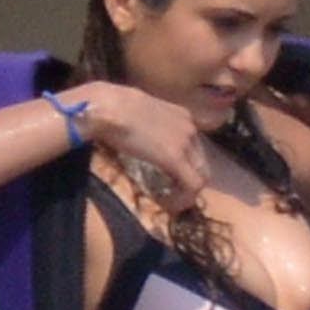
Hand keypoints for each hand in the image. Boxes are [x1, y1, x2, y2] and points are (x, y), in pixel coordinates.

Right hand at [77, 81, 209, 209]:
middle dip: (187, 181)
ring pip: (201, 175)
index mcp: (181, 116)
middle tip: (169, 195)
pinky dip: (183, 199)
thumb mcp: (137, 115)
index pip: (194, 147)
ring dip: (186, 192)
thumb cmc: (112, 107)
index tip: (168, 178)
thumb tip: (138, 140)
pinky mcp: (176, 158)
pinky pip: (193, 185)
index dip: (184, 166)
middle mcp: (189, 127)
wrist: (108, 106)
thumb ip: (146, 127)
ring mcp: (185, 142)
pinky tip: (167, 204)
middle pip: (200, 162)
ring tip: (167, 201)